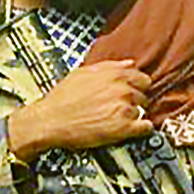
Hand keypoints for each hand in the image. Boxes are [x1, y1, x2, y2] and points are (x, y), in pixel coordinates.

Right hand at [6, 59, 152, 161]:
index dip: (135, 88)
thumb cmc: (61, 98)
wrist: (48, 121)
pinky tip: (127, 129)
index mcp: (116, 75)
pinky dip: (140, 129)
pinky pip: (145, 127)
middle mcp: (124, 90)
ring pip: (141, 111)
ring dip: (130, 116)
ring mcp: (125, 109)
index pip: (143, 79)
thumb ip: (109, 67)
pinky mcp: (124, 128)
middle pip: (143, 96)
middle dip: (131, 102)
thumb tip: (130, 64)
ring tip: (110, 120)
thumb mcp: (81, 74)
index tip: (125, 94)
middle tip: (113, 109)